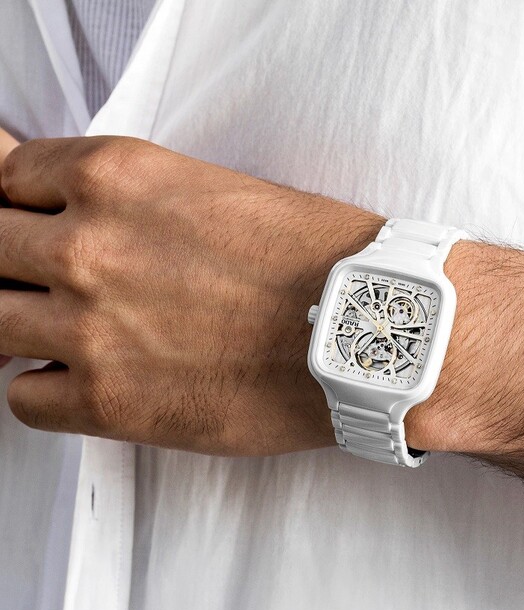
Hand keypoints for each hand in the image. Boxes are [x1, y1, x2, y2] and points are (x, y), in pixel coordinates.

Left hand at [0, 131, 523, 505]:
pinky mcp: (110, 402)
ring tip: (80, 329)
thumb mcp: (218, 193)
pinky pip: (23, 397)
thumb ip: (136, 201)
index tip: (34, 221)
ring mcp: (91, 327)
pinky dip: (47, 387)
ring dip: (26, 324)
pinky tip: (91, 377)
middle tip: (55, 278)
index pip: (9, 177)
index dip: (23, 203)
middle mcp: (88, 248)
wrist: (371, 332)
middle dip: (13, 260)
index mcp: (118, 178)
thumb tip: (81, 215)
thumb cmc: (322, 261)